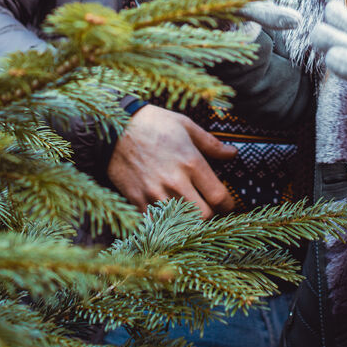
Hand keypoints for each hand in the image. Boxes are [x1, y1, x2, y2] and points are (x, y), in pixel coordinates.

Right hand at [107, 105, 237, 217]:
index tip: (227, 203)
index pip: (219, 196)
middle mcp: (175, 181)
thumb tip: (233, 154)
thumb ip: (211, 144)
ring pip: (181, 223)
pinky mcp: (137, 200)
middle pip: (203, 215)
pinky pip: (156, 223)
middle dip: (210, 214)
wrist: (113, 126)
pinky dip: (164, 223)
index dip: (228, 204)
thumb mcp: (186, 126)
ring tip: (189, 212)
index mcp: (191, 162)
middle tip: (208, 208)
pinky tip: (167, 215)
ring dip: (188, 221)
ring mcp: (155, 193)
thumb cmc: (152, 123)